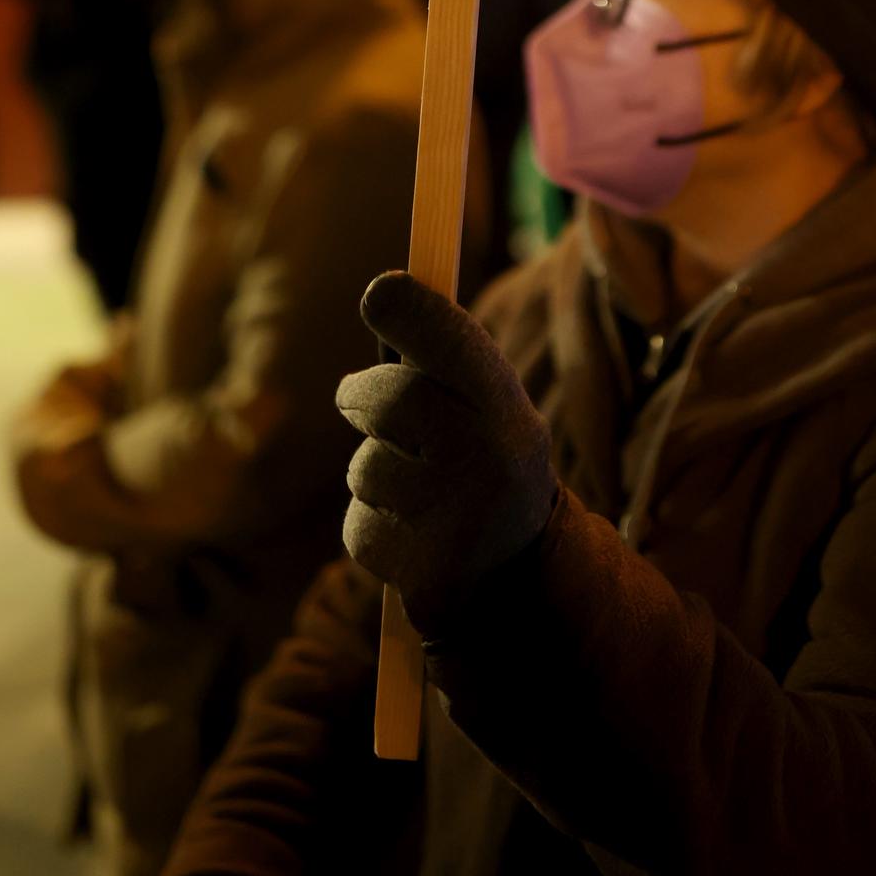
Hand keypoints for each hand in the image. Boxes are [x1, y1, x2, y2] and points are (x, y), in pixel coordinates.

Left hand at [337, 271, 556, 628]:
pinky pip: (358, 527)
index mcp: (508, 411)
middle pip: (391, 400)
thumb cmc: (483, 467)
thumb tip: (383, 295)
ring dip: (371, 472)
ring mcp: (459, 520)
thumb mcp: (486, 412)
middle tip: (354, 398)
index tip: (379, 295)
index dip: (413, 313)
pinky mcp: (424, 572)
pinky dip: (370, 528)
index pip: (456, 344)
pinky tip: (408, 535)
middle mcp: (491, 460)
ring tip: (410, 488)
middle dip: (360, 396)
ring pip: (366, 468)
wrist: (521, 580)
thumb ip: (444, 362)